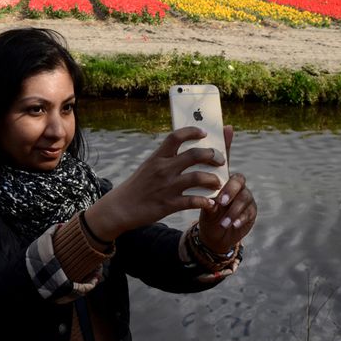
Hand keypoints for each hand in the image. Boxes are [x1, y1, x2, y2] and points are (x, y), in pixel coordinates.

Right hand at [84, 125, 225, 241]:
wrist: (120, 208)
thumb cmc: (136, 186)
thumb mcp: (148, 167)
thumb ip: (165, 159)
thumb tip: (184, 150)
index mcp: (157, 157)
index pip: (176, 136)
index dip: (193, 131)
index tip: (204, 133)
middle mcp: (163, 169)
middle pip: (195, 155)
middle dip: (213, 156)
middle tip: (221, 160)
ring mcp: (167, 187)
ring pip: (198, 178)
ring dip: (213, 179)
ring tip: (218, 182)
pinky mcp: (169, 204)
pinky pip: (194, 201)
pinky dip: (206, 202)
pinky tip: (210, 203)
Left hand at [197, 146, 256, 253]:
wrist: (215, 234)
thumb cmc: (209, 214)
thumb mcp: (205, 207)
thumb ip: (207, 200)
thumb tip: (208, 199)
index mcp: (224, 180)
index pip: (227, 167)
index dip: (226, 160)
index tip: (216, 178)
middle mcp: (237, 186)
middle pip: (239, 181)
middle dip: (230, 191)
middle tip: (221, 202)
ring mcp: (246, 198)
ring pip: (245, 198)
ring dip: (233, 211)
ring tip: (223, 223)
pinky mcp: (252, 211)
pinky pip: (249, 212)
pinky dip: (241, 219)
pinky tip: (234, 224)